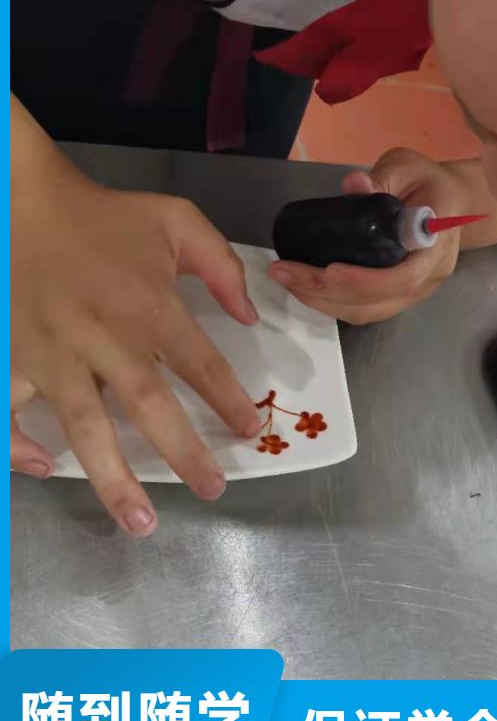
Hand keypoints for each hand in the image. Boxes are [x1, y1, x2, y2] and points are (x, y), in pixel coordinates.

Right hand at [11, 156, 261, 535]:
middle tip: (213, 490)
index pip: (200, 364)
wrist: (16, 199)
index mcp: (145, 305)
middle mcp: (101, 337)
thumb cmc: (101, 216)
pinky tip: (43, 469)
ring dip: (112, 477)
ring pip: (83, 425)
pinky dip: (18, 445)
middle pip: (148, 407)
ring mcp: (50, 353)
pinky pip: (7, 411)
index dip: (228, 401)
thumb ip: (222, 267)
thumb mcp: (176, 222)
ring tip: (141, 521)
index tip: (249, 430)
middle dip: (183, 453)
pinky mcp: (9, 356)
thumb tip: (250, 317)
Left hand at [267, 148, 471, 323]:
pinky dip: (332, 304)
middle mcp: (429, 277)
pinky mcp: (399, 298)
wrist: (450, 202)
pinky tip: (305, 288)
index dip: (368, 281)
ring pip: (369, 312)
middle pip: (379, 299)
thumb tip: (353, 185)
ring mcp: (416, 292)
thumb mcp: (406, 167)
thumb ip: (382, 177)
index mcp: (435, 243)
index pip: (406, 276)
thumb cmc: (427, 182)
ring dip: (324, 302)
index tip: (330, 270)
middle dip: (328, 291)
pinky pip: (366, 310)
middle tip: (285, 272)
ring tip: (288, 281)